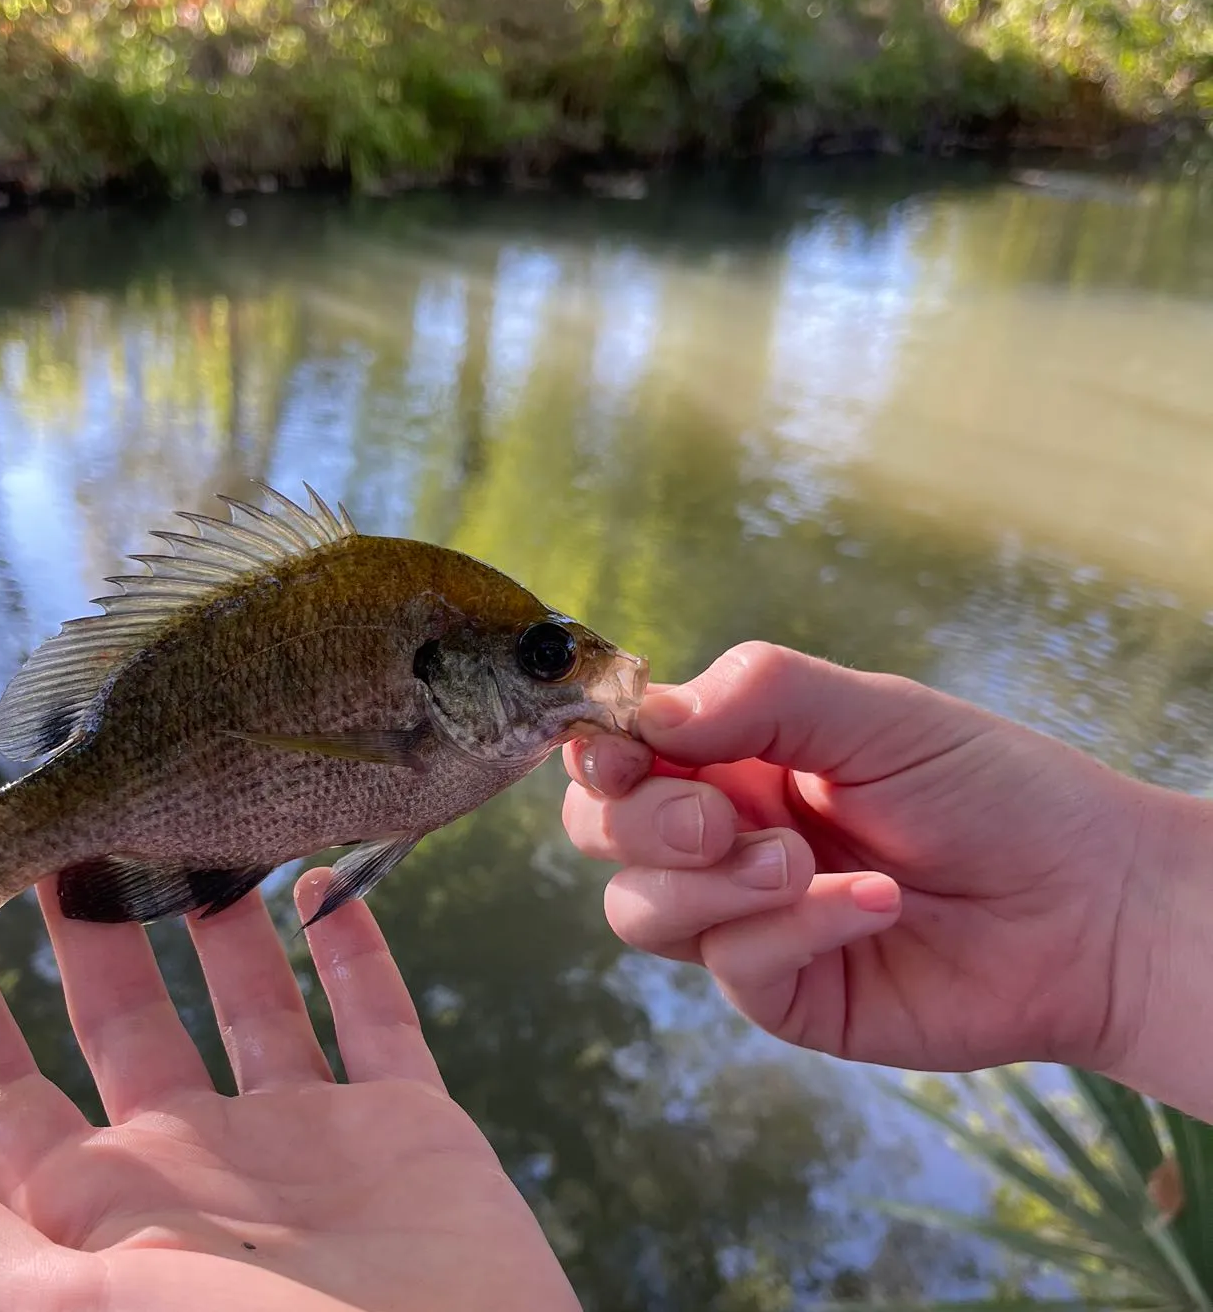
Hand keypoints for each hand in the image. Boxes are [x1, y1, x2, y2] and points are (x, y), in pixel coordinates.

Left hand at [0, 871, 579, 1311]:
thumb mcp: (66, 1309)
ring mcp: (306, 1144)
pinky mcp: (408, 1130)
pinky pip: (377, 1014)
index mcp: (100, 1214)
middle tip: (73, 824)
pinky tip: (325, 881)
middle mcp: (196, 1167)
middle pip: (125, 1019)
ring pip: (249, 997)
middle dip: (92, 927)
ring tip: (193, 828)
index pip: (1, 1093)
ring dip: (220, 917)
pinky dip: (355, 946)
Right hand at [562, 642, 1187, 1079]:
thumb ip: (758, 694)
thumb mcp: (875, 713)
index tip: (622, 747)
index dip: (597, 749)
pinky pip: (731, 966)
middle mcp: (723, 835)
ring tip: (807, 863)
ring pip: (639, 910)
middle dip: (639, 820)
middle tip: (719, 814)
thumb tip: (646, 713)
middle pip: (601, 832)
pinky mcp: (784, 993)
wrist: (1089, 903)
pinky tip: (873, 903)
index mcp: (733, 756)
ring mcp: (746, 918)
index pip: (616, 751)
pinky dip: (792, 930)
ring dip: (713, 882)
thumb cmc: (992, 790)